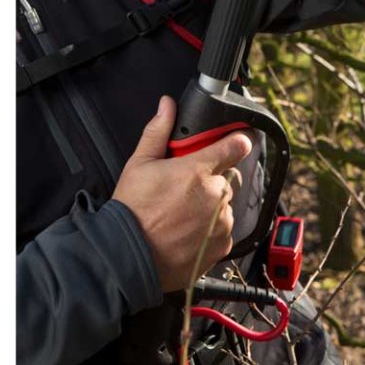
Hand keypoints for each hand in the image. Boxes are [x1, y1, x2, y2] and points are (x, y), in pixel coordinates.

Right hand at [112, 96, 252, 292]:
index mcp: (198, 170)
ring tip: (182, 216)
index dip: (236, 141)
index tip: (235, 142)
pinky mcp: (222, 245)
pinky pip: (223, 231)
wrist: (127, 258)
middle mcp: (214, 195)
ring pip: (225, 206)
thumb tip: (167, 106)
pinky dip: (210, 231)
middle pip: (227, 179)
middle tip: (184, 192)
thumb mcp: (139, 164)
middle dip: (210, 182)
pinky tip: (187, 233)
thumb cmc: (132, 212)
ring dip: (211, 208)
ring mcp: (220, 222)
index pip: (236, 145)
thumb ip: (158, 131)